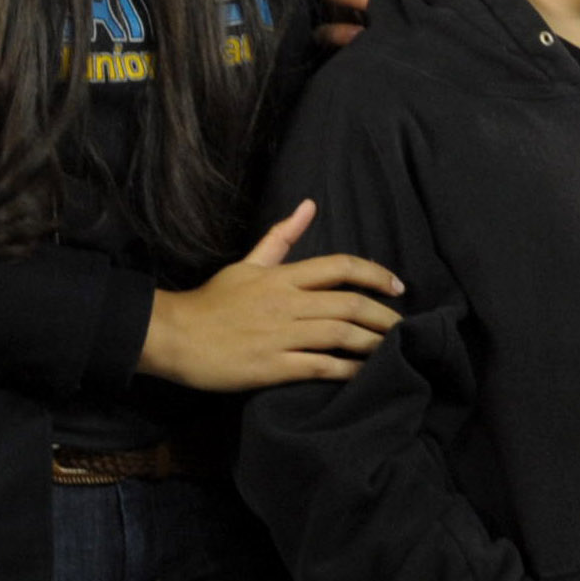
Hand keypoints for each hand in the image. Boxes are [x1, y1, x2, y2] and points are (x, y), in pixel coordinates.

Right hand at [138, 201, 404, 391]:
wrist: (174, 335)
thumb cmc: (211, 301)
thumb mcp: (247, 264)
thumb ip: (280, 238)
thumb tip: (309, 205)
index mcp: (281, 276)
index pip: (339, 266)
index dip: (375, 274)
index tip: (397, 287)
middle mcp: (285, 303)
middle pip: (349, 304)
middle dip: (384, 317)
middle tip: (405, 329)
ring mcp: (279, 335)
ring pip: (341, 335)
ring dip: (373, 344)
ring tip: (394, 352)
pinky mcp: (272, 366)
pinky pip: (321, 367)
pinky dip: (348, 371)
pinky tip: (365, 375)